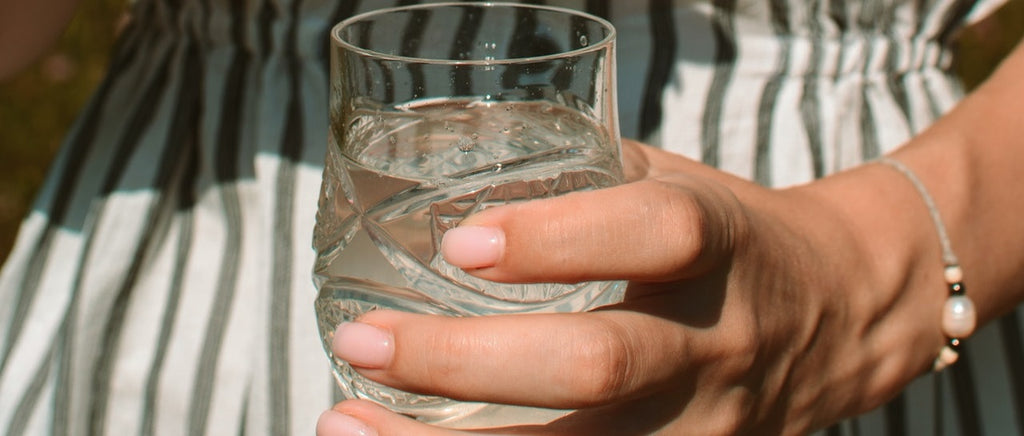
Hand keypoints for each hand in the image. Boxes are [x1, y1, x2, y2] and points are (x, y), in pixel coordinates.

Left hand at [316, 141, 947, 434]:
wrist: (840, 316)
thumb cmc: (731, 239)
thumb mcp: (676, 182)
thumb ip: (580, 178)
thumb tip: (448, 182)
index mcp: (720, 243)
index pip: (654, 235)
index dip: (557, 239)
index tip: (459, 244)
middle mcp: (716, 341)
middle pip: (598, 365)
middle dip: (465, 362)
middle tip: (362, 342)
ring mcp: (706, 425)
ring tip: (345, 423)